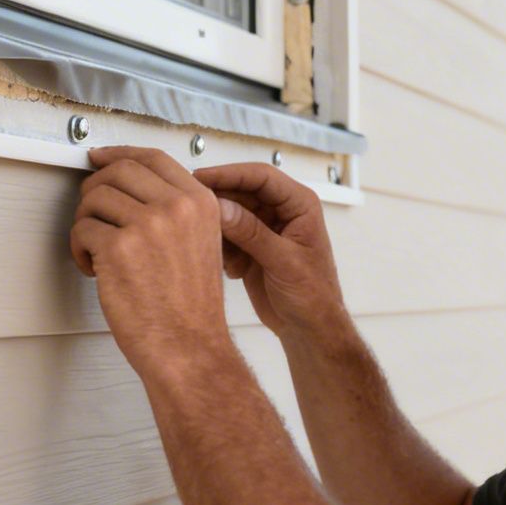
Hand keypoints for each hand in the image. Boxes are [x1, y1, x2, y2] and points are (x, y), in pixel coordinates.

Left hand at [70, 146, 236, 381]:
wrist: (189, 347)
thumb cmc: (190, 306)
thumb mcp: (203, 242)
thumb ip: (176, 209)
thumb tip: (131, 184)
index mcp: (200, 202)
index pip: (153, 157)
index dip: (120, 153)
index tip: (100, 158)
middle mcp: (176, 207)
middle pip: (118, 170)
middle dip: (96, 189)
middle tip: (93, 214)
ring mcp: (147, 225)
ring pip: (94, 198)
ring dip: (86, 222)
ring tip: (97, 250)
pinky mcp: (118, 248)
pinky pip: (81, 229)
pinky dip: (79, 248)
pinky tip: (93, 268)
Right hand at [190, 161, 346, 341]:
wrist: (309, 330)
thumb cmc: (313, 296)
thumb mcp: (283, 262)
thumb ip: (252, 233)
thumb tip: (220, 207)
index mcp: (299, 205)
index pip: (261, 177)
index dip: (230, 174)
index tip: (200, 178)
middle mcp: (281, 211)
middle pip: (241, 192)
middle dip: (218, 203)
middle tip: (192, 211)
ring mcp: (264, 228)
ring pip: (230, 213)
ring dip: (219, 229)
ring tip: (212, 246)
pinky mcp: (250, 246)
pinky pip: (226, 234)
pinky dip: (221, 247)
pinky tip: (229, 267)